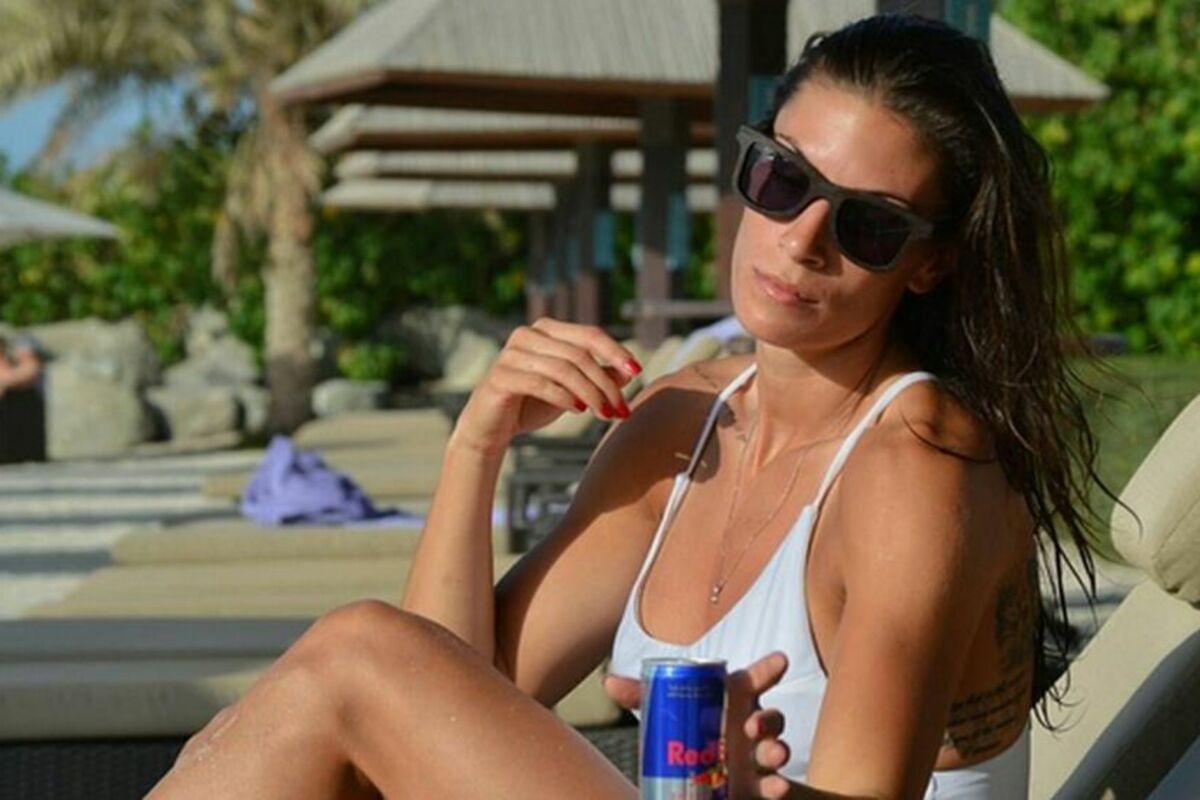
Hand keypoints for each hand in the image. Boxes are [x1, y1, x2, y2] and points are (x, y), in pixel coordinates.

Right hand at [452, 318, 641, 455]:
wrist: (490, 428)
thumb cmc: (532, 404)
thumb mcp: (572, 390)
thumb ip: (598, 377)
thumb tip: (629, 370)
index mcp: (546, 330)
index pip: (590, 334)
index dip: (616, 351)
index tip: (637, 371)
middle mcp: (527, 334)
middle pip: (580, 354)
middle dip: (605, 383)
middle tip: (621, 409)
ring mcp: (511, 353)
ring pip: (564, 369)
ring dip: (590, 393)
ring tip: (604, 414)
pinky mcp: (501, 376)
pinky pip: (541, 383)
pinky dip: (564, 397)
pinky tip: (578, 411)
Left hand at [603, 652, 794, 799]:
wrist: (702, 782)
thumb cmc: (688, 734)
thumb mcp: (665, 714)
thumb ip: (641, 696)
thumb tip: (608, 681)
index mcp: (734, 702)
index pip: (756, 680)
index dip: (769, 668)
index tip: (780, 659)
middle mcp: (752, 727)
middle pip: (770, 716)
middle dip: (768, 719)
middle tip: (752, 725)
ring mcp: (759, 757)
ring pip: (777, 749)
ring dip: (777, 750)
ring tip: (771, 755)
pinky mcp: (760, 786)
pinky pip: (776, 785)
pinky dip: (780, 786)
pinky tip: (778, 786)